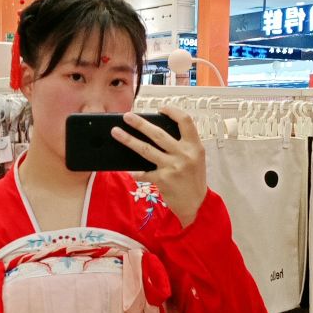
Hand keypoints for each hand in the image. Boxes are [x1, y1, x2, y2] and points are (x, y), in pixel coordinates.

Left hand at [112, 105, 206, 226]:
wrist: (196, 204)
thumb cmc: (193, 179)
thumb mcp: (196, 158)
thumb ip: (182, 145)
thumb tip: (156, 132)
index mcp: (195, 146)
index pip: (185, 121)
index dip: (173, 111)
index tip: (160, 109)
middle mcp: (184, 154)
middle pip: (158, 134)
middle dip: (140, 123)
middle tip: (127, 116)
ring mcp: (173, 167)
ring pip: (146, 149)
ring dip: (129, 140)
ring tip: (116, 132)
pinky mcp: (163, 180)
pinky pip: (144, 172)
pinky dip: (136, 172)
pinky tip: (130, 170)